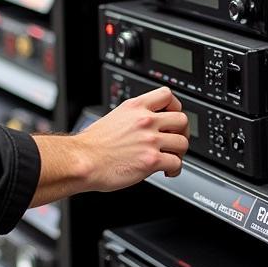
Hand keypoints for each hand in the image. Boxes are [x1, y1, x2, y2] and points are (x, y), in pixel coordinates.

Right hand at [75, 86, 189, 190]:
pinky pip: (176, 163)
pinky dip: (175, 169)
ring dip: (180, 152)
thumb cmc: (93, 144)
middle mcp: (145, 121)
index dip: (175, 106)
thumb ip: (133, 117)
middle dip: (181, 132)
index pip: (167, 95)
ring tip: (171, 157)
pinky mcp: (151, 160)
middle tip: (175, 139)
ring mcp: (150, 140)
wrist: (84, 160)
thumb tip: (144, 124)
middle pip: (181, 119)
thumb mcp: (115, 117)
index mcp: (135, 107)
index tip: (173, 115)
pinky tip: (167, 171)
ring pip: (183, 142)